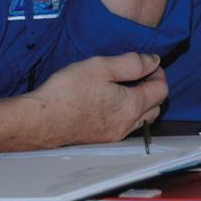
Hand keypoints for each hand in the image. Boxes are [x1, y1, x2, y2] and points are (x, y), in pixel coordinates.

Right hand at [0, 53, 168, 151]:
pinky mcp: (101, 140)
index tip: (147, 62)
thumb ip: (132, 63)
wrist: (39, 120)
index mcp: (132, 106)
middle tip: (138, 73)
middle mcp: (127, 125)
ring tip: (123, 85)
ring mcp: (114, 135)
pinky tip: (109, 100)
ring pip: (141, 119)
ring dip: (141, 102)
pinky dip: (127, 112)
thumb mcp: (102, 67)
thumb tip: (154, 61)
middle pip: (155, 107)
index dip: (158, 73)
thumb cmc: (68, 91)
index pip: (161, 90)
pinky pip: (125, 126)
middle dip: (153, 88)